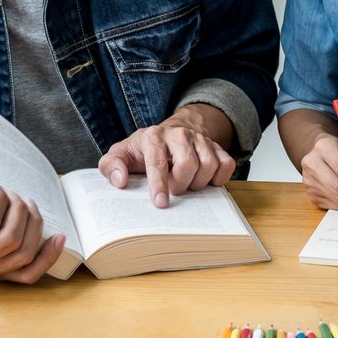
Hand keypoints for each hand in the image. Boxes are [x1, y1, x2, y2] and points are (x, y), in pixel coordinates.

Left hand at [99, 105, 235, 207]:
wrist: (169, 134)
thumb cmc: (143, 150)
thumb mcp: (120, 154)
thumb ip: (111, 166)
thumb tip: (120, 181)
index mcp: (153, 136)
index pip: (158, 161)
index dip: (159, 185)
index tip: (161, 203)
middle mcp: (179, 134)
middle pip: (188, 164)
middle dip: (181, 185)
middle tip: (174, 190)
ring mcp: (200, 139)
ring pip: (209, 166)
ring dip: (198, 184)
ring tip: (187, 185)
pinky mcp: (216, 147)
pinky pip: (227, 165)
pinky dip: (218, 179)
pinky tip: (205, 181)